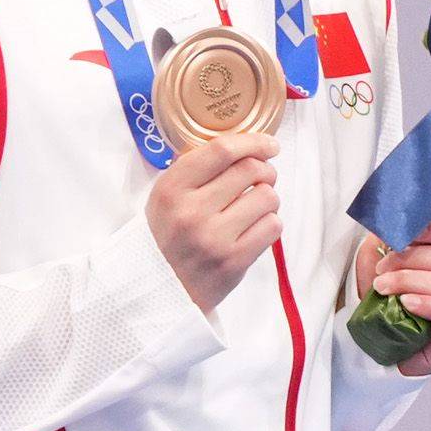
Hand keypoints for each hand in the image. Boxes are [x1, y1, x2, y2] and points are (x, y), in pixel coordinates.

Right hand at [146, 132, 282, 312]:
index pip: (221, 151)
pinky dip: (269, 224)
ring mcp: (213, 239)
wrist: (157, 289)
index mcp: (171, 190)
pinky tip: (254, 228)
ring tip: (253, 208)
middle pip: (251, 170)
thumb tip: (247, 145)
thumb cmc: (168, 235)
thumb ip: (198, 169)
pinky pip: (273, 226)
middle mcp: (191, 212)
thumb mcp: (167, 196)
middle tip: (262, 179)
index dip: (253, 142)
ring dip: (268, 199)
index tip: (269, 144)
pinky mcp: (233, 262)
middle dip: (265, 171)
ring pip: (268, 197)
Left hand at [375, 209, 430, 377]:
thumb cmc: (394, 302)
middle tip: (382, 268)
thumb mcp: (390, 264)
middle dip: (412, 257)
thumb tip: (390, 218)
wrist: (390, 347)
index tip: (406, 231)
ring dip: (410, 280)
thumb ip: (395, 240)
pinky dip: (426, 304)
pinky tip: (405, 304)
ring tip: (383, 287)